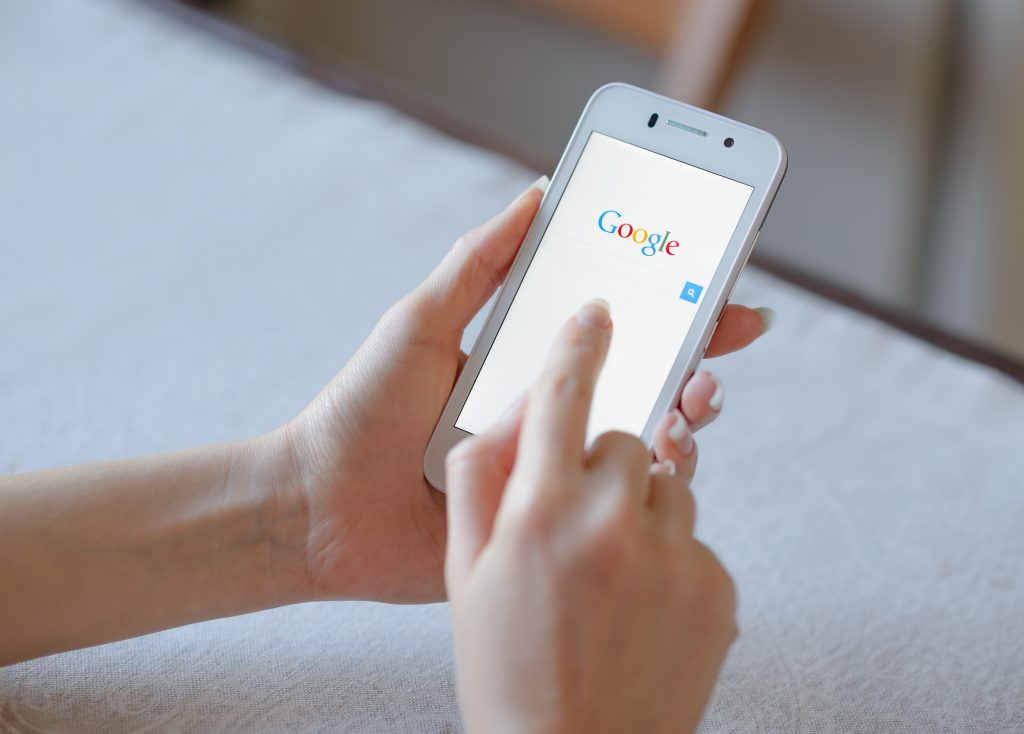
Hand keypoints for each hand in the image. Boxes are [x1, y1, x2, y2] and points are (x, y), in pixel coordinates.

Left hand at [274, 178, 767, 602]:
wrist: (320, 510)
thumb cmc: (363, 410)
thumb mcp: (421, 322)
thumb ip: (480, 262)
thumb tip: (539, 190)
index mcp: (526, 361)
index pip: (613, 325)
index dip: (670, 302)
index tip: (716, 280)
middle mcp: (548, 410)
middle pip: (642, 377)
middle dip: (697, 353)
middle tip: (729, 336)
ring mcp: (551, 466)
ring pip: (639, 438)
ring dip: (685, 410)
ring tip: (697, 394)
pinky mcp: (544, 519)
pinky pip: (609, 500)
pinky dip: (652, 479)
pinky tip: (667, 457)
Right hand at [445, 300, 736, 733]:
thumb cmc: (506, 668)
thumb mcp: (462, 572)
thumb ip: (477, 478)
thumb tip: (514, 415)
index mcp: (542, 511)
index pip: (567, 393)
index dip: (581, 345)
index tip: (598, 316)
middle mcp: (615, 522)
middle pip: (626, 439)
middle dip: (600, 464)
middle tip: (573, 522)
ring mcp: (676, 556)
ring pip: (667, 483)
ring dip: (637, 508)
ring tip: (603, 574)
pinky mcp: (717, 588)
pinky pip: (693, 538)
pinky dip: (667, 555)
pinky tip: (634, 606)